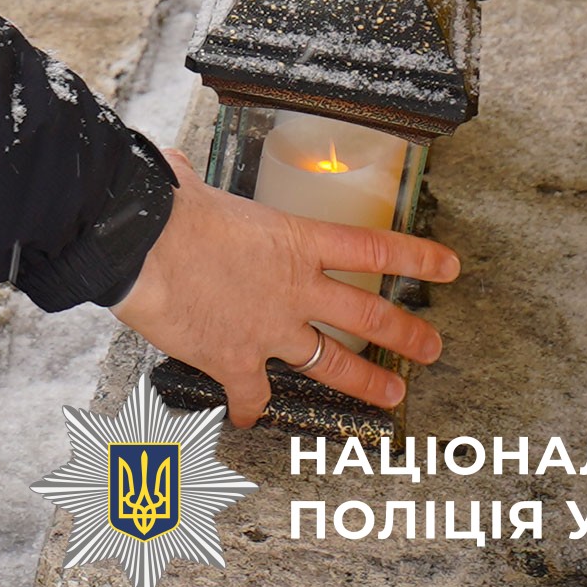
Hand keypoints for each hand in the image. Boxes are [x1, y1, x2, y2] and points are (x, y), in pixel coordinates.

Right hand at [116, 149, 460, 424]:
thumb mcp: (190, 186)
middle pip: (367, 317)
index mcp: (293, 242)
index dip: (415, 259)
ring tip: (391, 396)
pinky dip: (251, 408)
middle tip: (431, 347)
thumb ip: (193, 183)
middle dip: (407, 334)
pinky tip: (249, 416)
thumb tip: (176, 170)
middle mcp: (293, 290)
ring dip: (365, 382)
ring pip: (332, 363)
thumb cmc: (165, 211)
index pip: (371, 250)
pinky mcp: (236, 362)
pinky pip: (253, 394)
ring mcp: (270, 330)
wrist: (139, 247)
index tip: (447, 267)